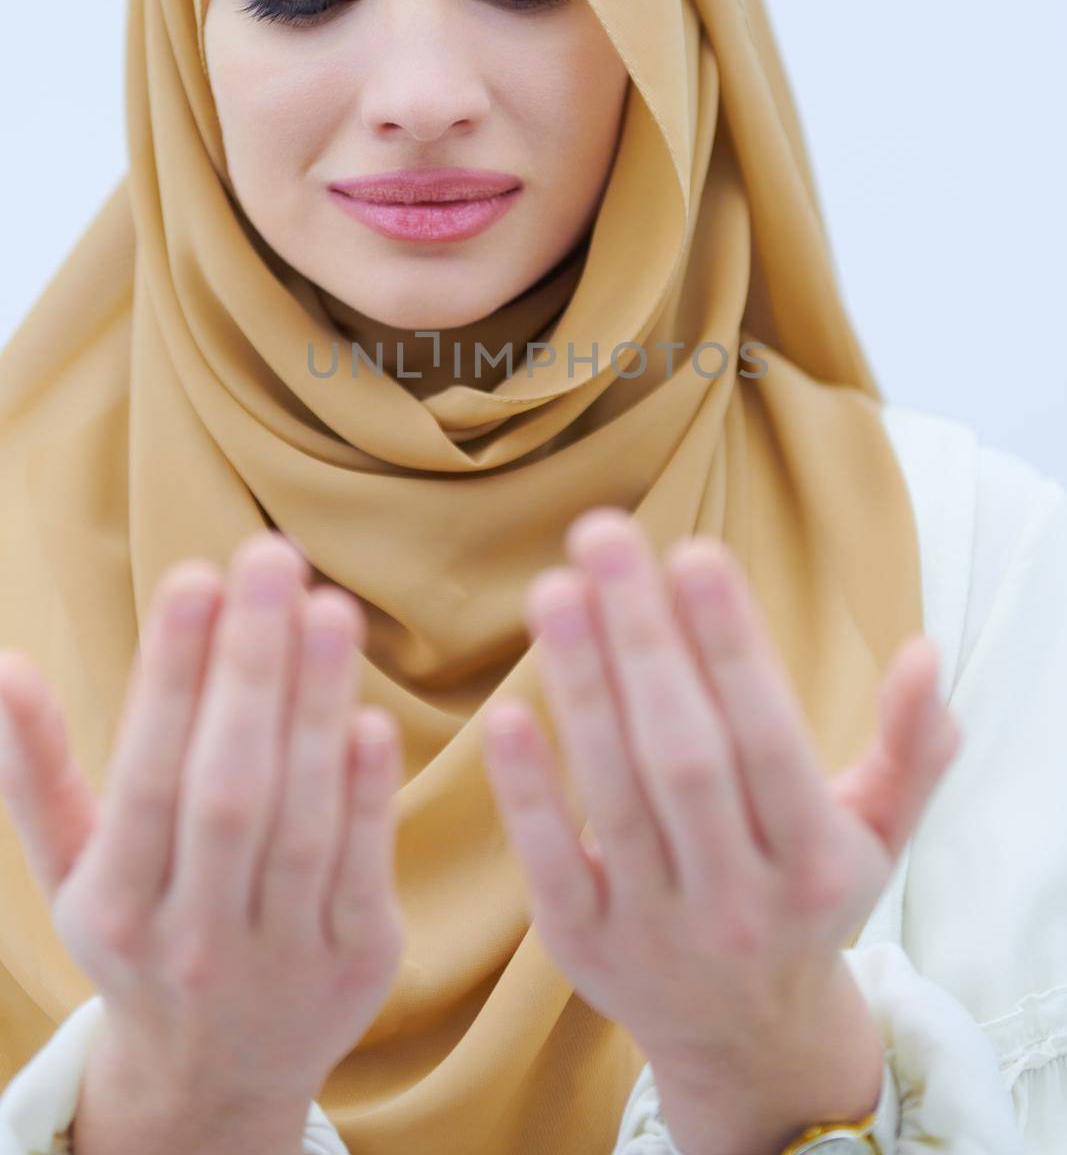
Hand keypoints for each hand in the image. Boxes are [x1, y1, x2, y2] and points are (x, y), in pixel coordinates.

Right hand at [0, 531, 403, 1113]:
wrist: (215, 1079)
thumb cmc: (143, 935)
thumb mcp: (75, 868)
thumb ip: (37, 770)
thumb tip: (5, 666)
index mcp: (117, 906)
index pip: (147, 776)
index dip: (171, 676)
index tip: (193, 575)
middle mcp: (194, 938)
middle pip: (227, 790)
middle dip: (251, 667)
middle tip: (272, 557)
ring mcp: (280, 956)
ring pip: (300, 823)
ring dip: (317, 709)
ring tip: (330, 608)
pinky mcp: (358, 962)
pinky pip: (362, 871)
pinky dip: (366, 795)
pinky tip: (370, 717)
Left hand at [481, 509, 961, 1154]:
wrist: (747, 1037)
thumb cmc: (807, 894)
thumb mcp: (877, 831)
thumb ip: (911, 746)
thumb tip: (922, 654)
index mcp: (814, 863)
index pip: (769, 741)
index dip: (731, 647)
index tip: (693, 552)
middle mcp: (737, 902)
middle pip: (684, 756)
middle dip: (644, 638)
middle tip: (603, 532)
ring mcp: (655, 928)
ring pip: (614, 795)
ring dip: (581, 685)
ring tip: (554, 588)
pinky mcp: (582, 945)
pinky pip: (548, 862)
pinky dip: (528, 790)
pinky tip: (508, 711)